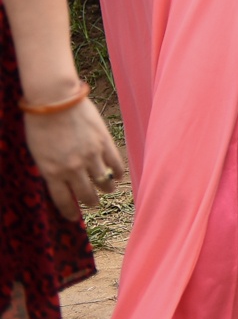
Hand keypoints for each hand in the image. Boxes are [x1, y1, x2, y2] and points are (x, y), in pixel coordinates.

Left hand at [22, 91, 123, 220]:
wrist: (54, 100)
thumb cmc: (40, 124)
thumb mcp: (38, 153)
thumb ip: (50, 169)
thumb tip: (62, 180)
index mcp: (52, 172)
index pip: (63, 200)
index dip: (70, 212)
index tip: (74, 218)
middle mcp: (72, 168)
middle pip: (86, 194)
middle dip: (91, 202)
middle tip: (93, 204)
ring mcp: (90, 156)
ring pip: (103, 181)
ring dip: (106, 189)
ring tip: (108, 190)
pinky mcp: (104, 143)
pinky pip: (115, 164)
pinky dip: (117, 173)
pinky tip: (117, 176)